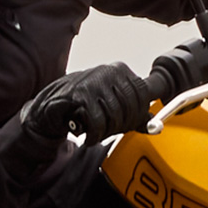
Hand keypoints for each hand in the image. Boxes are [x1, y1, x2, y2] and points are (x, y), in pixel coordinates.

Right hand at [20, 62, 153, 146]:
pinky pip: (98, 122)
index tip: (124, 126)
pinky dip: (94, 135)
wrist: (52, 107)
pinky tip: (88, 136)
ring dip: (106, 132)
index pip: (143, 97)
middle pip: (130, 108)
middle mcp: (109, 71)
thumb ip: (135, 117)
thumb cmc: (84, 106)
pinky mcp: (80, 94)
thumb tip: (156, 128)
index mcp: (121, 71)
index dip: (136, 117)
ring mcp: (94, 80)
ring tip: (95, 133)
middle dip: (120, 126)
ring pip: (115, 116)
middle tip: (106, 132)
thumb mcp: (113, 109)